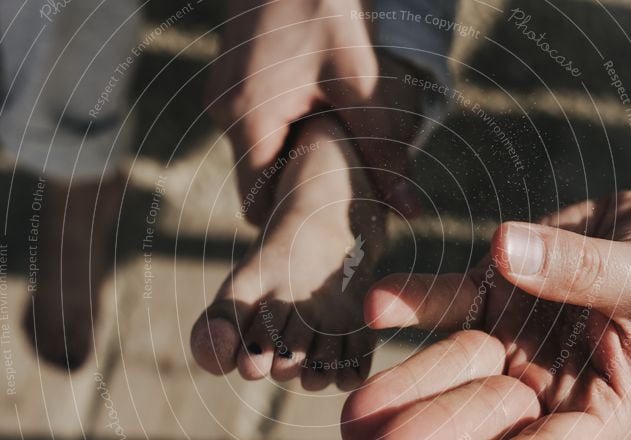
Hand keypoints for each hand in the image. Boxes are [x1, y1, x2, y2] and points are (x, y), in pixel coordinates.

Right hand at [206, 0, 418, 224]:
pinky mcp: (228, 83)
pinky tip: (314, 124)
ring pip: (253, 156)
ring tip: (330, 160)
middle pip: (255, 183)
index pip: (256, 204)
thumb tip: (409, 210)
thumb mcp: (360, 83)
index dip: (290, 220)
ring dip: (288, 163)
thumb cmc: (325, 9)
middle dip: (293, 194)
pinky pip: (251, 129)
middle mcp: (223, 113)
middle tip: (337, 199)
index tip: (325, 226)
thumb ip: (384, 150)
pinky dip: (280, 137)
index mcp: (248, 119)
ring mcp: (220, 97)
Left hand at [341, 151, 630, 439]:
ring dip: (404, 383)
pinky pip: (443, 301)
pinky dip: (411, 302)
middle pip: (485, 412)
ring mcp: (510, 342)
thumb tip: (505, 251)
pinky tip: (376, 305)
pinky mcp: (487, 297)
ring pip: (453, 365)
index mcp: (599, 410)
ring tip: (356, 409)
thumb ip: (583, 270)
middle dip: (434, 431)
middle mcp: (545, 385)